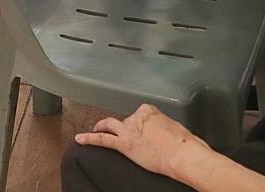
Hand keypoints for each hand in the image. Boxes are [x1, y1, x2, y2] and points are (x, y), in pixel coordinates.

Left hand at [74, 105, 207, 179]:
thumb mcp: (176, 128)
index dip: (142, 124)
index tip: (146, 131)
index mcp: (150, 110)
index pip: (141, 114)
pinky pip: (102, 139)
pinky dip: (90, 138)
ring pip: (110, 125)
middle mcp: (136, 116)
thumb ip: (165, 128)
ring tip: (94, 129)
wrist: (181, 154)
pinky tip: (80, 139)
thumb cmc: (185, 144)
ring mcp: (128, 129)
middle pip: (127, 120)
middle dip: (127, 127)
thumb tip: (165, 134)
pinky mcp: (123, 144)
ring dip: (102, 126)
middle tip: (130, 136)